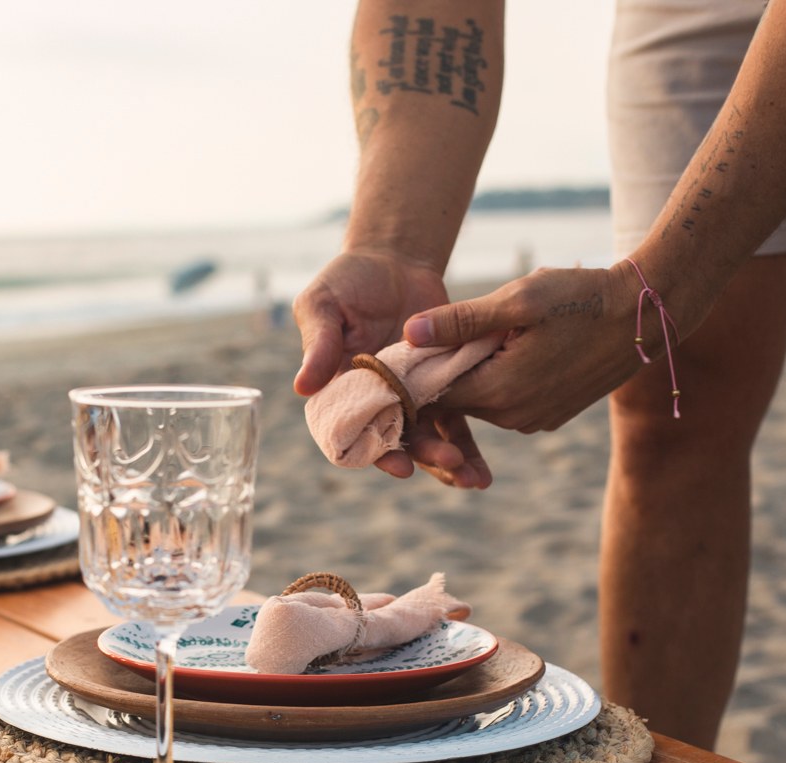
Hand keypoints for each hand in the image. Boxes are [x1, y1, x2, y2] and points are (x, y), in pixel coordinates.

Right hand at [294, 248, 487, 485]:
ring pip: (429, 437)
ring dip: (449, 461)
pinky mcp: (440, 384)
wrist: (390, 260)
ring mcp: (409, 396)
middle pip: (397, 440)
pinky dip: (467, 445)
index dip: (374, 453)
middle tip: (450, 465)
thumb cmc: (345, 282)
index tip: (398, 465)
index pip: (353, 432)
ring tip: (474, 479)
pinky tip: (483, 471)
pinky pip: (455, 418)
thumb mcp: (322, 306)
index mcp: (340, 390)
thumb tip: (301, 387)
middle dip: (424, 456)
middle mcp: (374, 401)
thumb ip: (318, 345)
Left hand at [403, 264, 655, 432]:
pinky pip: (505, 402)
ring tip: (485, 333)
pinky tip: (508, 346)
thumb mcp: (517, 300)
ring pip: (479, 399)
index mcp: (499, 392)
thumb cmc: (580, 299)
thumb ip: (460, 320)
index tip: (405, 343)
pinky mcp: (548, 416)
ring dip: (472, 371)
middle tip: (440, 329)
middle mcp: (512, 418)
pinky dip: (497, 379)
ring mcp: (532, 421)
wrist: (645, 315)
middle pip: (454, 398)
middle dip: (442, 369)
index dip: (414, 369)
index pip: (432, 392)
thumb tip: (408, 332)